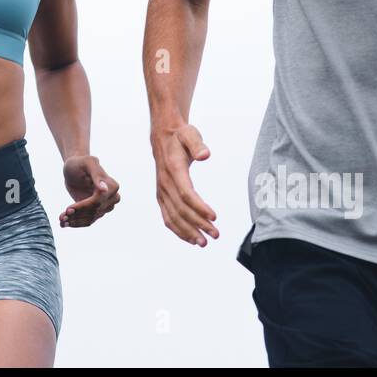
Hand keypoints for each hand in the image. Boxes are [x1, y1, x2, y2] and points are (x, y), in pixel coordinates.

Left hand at [58, 156, 119, 227]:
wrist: (74, 169)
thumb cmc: (80, 163)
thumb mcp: (87, 163)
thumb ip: (96, 174)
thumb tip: (105, 189)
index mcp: (112, 186)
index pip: (97, 201)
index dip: (83, 206)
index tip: (67, 209)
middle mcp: (113, 198)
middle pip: (94, 211)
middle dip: (77, 215)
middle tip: (62, 216)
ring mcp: (106, 206)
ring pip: (91, 218)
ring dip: (75, 221)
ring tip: (61, 220)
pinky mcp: (97, 212)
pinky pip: (88, 221)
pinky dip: (76, 223)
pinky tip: (64, 224)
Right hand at [152, 122, 218, 246]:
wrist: (163, 136)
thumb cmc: (180, 136)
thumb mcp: (190, 134)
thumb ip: (197, 145)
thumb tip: (205, 155)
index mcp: (173, 170)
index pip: (186, 193)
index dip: (199, 207)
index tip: (214, 217)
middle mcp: (164, 183)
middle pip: (181, 209)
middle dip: (198, 224)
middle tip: (215, 235)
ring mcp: (161, 192)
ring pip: (173, 217)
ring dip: (188, 232)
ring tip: (204, 242)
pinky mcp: (162, 196)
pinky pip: (167, 217)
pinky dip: (178, 230)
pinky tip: (191, 238)